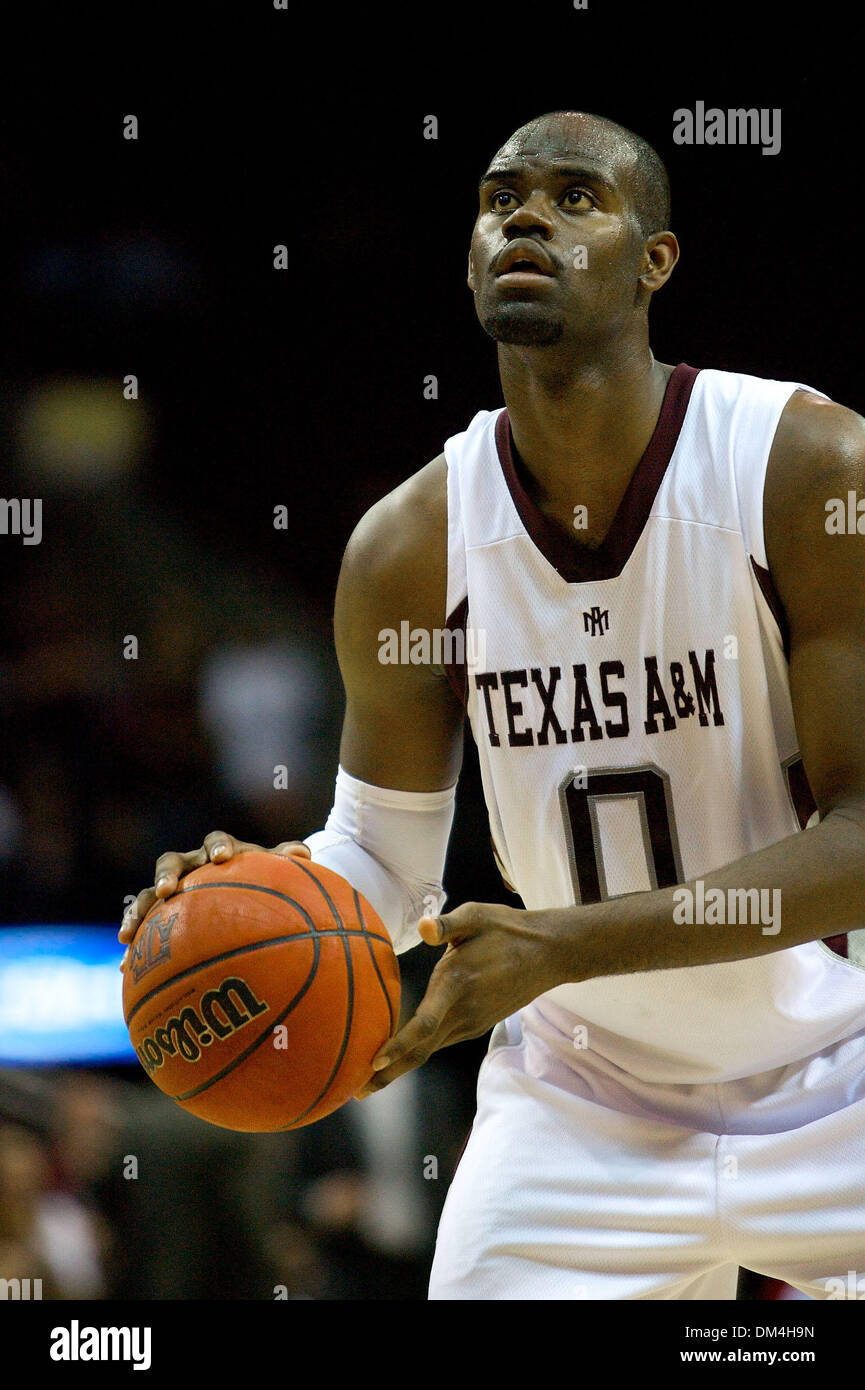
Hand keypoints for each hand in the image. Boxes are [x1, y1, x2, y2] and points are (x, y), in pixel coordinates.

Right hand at [118, 831, 310, 964]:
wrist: (241, 892)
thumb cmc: (259, 882)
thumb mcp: (273, 874)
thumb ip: (286, 861)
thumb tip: (304, 853)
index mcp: (217, 852)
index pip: (216, 840)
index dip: (218, 846)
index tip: (224, 856)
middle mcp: (189, 867)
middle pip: (170, 862)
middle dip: (166, 875)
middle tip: (166, 890)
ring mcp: (171, 890)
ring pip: (146, 895)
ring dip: (136, 911)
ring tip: (128, 934)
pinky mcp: (159, 916)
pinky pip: (142, 929)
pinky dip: (134, 947)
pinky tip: (126, 969)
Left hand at [355, 901, 577, 1097]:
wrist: (547, 953)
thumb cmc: (507, 929)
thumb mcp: (477, 915)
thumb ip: (447, 924)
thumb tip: (425, 927)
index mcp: (457, 984)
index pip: (424, 1024)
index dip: (398, 1045)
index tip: (373, 1060)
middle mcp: (463, 1011)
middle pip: (420, 1050)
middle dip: (388, 1072)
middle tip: (355, 1092)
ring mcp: (471, 1022)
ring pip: (429, 1049)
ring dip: (400, 1065)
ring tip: (368, 1080)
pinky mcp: (475, 1024)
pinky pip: (440, 1041)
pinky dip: (417, 1052)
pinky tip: (400, 1055)